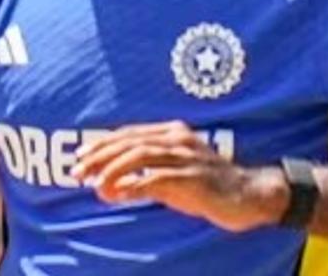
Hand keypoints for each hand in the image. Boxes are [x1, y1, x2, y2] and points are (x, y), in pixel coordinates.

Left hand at [72, 120, 286, 232]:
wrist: (250, 195)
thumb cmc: (208, 185)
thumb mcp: (173, 174)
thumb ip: (144, 175)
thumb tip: (109, 185)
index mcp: (172, 132)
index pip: (128, 133)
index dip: (102, 144)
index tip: (80, 157)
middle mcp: (177, 139)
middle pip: (129, 141)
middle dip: (99, 156)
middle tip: (77, 171)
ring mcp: (186, 157)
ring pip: (139, 155)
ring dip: (111, 169)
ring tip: (94, 184)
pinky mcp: (193, 178)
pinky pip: (156, 178)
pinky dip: (133, 185)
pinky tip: (117, 194)